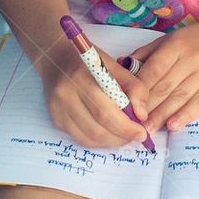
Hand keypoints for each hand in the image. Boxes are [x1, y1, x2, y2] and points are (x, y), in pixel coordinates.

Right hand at [39, 44, 153, 149]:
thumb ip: (133, 87)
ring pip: (89, 138)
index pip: (105, 111)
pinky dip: (99, 140)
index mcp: (80, 77)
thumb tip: (142, 115)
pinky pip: (80, 138)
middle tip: (137, 136)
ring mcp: (58, 109)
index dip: (125, 127)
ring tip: (125, 135)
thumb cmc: (88, 61)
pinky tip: (109, 132)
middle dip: (121, 137)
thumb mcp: (114, 65)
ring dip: (111, 141)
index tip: (142, 132)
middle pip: (97, 129)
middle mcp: (65, 95)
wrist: (56, 57)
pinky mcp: (56, 119)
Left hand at [123, 8, 198, 133]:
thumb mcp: (171, 38)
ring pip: (182, 96)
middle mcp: (192, 58)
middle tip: (134, 125)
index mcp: (176, 44)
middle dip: (148, 107)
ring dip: (163, 115)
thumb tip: (122, 65)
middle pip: (166, 86)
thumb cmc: (197, 38)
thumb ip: (148, 53)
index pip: (154, 69)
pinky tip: (174, 125)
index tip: (127, 105)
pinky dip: (187, 115)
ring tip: (149, 130)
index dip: (140, 89)